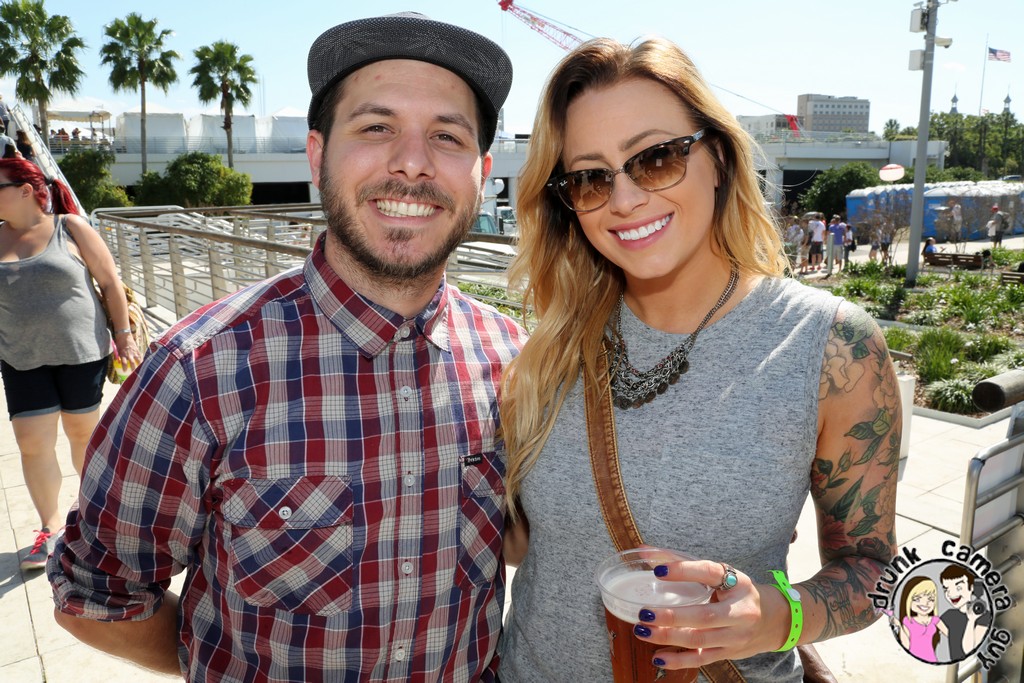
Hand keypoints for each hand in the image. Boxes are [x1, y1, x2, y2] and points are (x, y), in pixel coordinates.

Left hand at [114, 333, 142, 369]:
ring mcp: (134, 352)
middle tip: (133, 373)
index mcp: (123, 354)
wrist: (124, 336)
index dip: (124, 367)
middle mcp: (129, 354)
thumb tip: (117, 362)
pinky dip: (141, 360)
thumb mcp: (117, 350)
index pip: (124, 362)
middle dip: (133, 368)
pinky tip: (142, 364)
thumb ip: (118, 357)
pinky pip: (140, 357)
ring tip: (140, 370)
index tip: (124, 371)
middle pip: (132, 363)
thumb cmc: (120, 344)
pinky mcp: (137, 350)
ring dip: (139, 365)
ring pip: (138, 360)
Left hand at [633, 559, 790, 669]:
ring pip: (700, 640)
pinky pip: (701, 659)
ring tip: (643, 630)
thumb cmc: (739, 592)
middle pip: (704, 616)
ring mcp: (735, 636)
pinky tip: (658, 656)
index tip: (659, 571)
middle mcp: (739, 611)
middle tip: (644, 613)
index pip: (710, 573)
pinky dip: (678, 660)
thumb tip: (645, 551)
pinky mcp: (729, 653)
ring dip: (668, 637)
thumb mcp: (721, 573)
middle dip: (671, 617)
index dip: (684, 571)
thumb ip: (684, 563)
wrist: (775, 620)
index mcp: (737, 583)